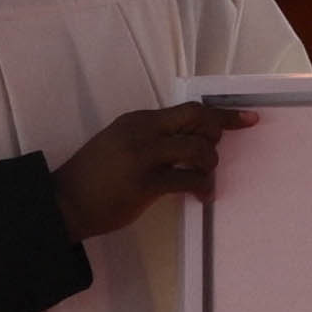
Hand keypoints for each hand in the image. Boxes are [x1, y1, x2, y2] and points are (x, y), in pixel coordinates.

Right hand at [53, 97, 248, 236]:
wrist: (63, 202)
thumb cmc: (94, 176)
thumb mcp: (120, 143)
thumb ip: (151, 137)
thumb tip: (191, 139)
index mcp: (138, 120)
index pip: (189, 110)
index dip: (222, 115)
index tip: (248, 119)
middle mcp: (142, 132)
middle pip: (198, 119)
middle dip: (219, 133)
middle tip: (214, 156)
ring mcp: (144, 156)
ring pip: (199, 149)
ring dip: (210, 165)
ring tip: (204, 178)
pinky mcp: (145, 183)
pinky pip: (189, 179)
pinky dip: (203, 187)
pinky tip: (202, 196)